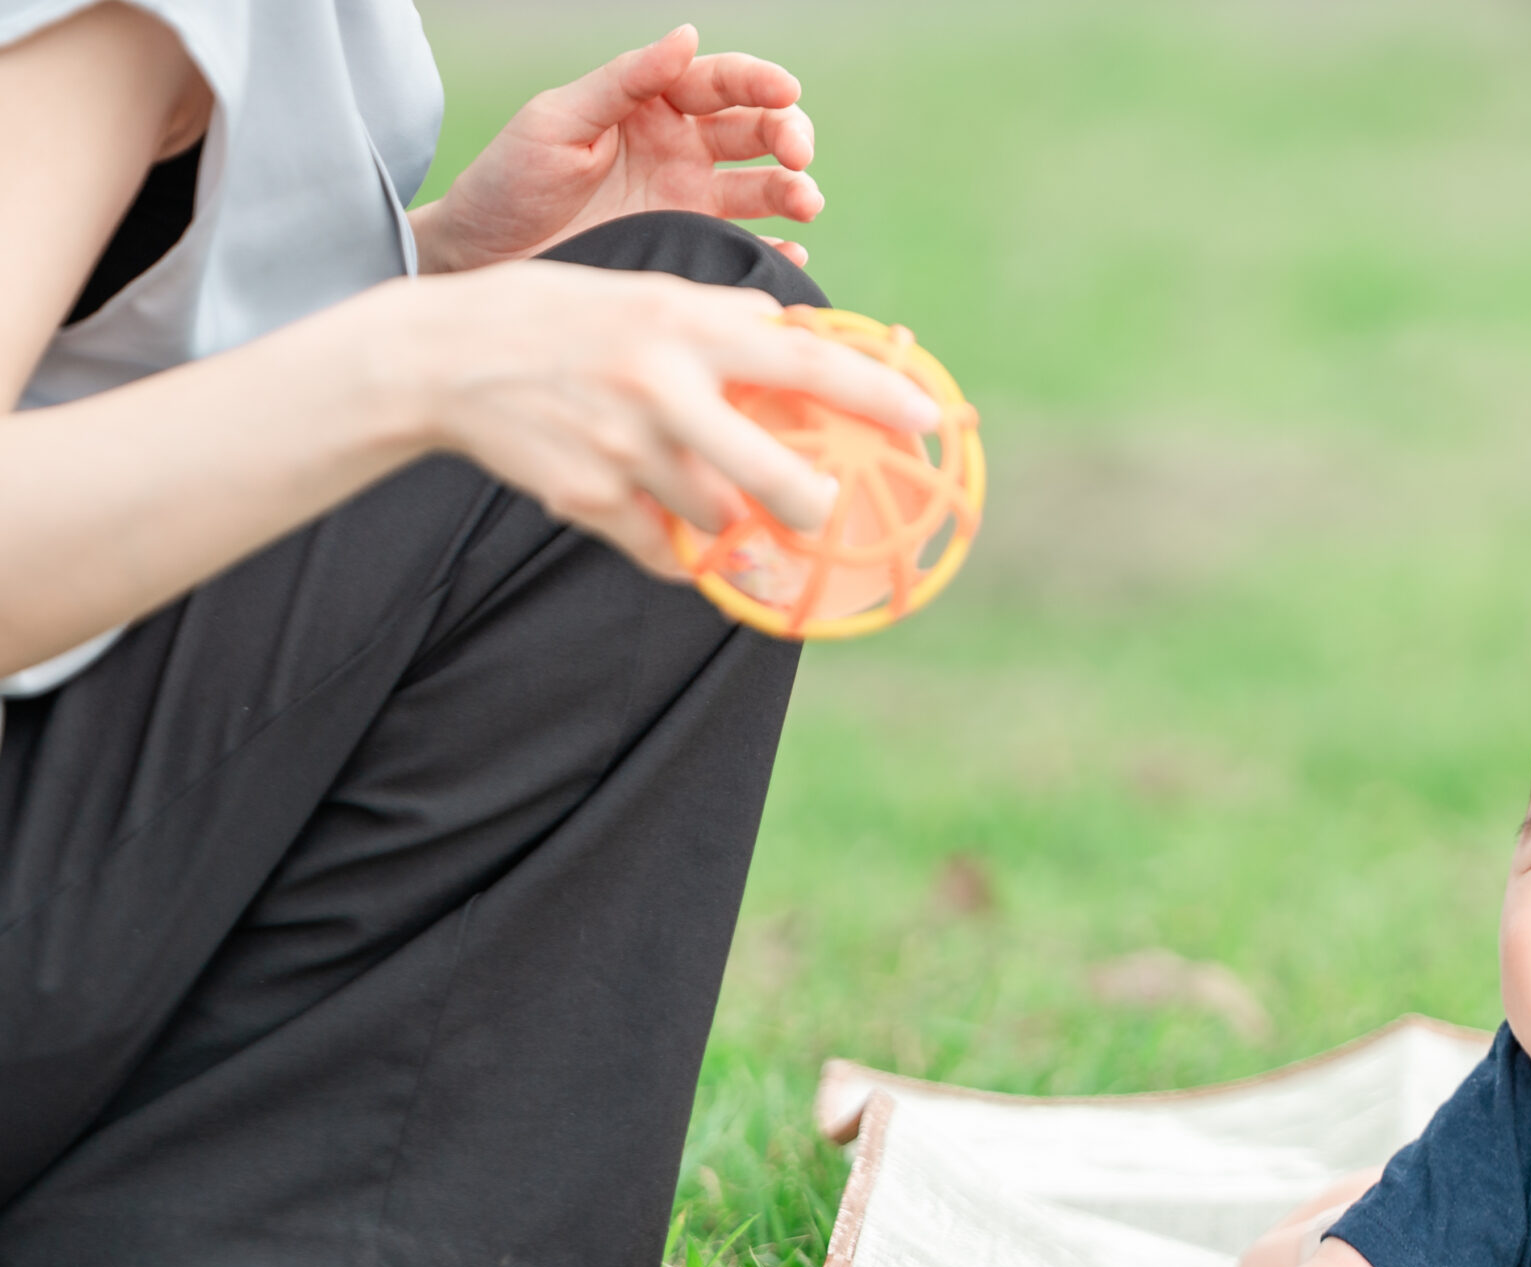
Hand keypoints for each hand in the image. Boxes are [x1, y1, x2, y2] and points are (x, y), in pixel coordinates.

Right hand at [386, 262, 938, 581]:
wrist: (440, 358)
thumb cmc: (556, 317)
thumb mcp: (641, 293)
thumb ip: (720, 317)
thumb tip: (794, 334)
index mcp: (683, 326)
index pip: (803, 362)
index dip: (874, 393)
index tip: (928, 419)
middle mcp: (661, 389)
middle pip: (773, 477)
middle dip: (814, 507)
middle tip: (829, 510)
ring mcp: (625, 452)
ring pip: (716, 517)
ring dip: (728, 519)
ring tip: (704, 493)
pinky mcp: (590, 501)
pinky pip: (663, 548)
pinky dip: (678, 547)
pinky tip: (668, 526)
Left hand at [409, 25, 821, 274]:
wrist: (482, 260)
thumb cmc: (509, 181)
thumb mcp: (559, 119)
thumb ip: (624, 81)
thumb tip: (687, 35)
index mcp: (650, 104)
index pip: (718, 81)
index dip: (758, 81)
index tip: (787, 90)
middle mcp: (679, 148)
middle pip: (754, 131)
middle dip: (787, 136)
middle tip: (797, 157)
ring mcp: (688, 202)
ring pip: (762, 187)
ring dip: (794, 191)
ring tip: (806, 204)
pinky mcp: (688, 249)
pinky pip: (745, 245)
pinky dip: (776, 249)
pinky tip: (790, 254)